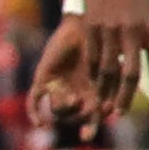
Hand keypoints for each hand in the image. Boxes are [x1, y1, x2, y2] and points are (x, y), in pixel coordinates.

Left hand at [28, 18, 102, 141]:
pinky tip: (40, 124)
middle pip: (74, 118)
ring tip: (76, 98)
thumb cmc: (104, 42)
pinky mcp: (43, 80)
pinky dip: (35, 114)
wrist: (85, 25)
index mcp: (92, 93)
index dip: (96, 122)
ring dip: (67, 109)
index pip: (92, 117)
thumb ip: (114, 86)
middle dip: (82, 120)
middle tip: (90, 111)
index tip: (107, 112)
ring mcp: (58, 88)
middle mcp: (74, 93)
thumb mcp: (112, 66)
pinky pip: (34, 101)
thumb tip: (112, 108)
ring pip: (58, 110)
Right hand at [74, 0, 148, 130]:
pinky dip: (91, 74)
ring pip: (107, 69)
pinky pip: (90, 57)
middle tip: (120, 114)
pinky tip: (91, 86)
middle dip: (125, 97)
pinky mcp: (91, 28)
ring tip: (103, 107)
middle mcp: (132, 32)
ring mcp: (110, 31)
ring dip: (104, 91)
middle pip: (130, 73)